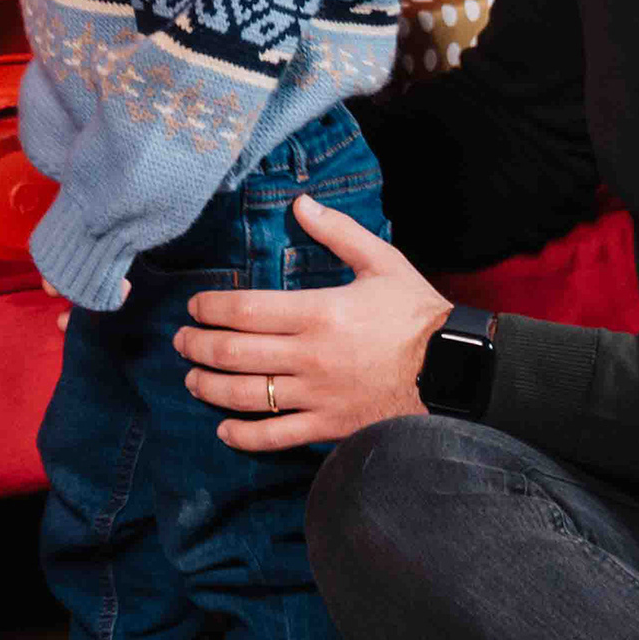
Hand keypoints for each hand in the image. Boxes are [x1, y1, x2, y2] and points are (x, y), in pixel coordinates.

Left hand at [173, 199, 451, 453]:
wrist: (456, 372)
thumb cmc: (419, 315)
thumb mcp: (382, 263)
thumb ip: (338, 232)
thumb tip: (300, 203)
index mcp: (320, 312)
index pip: (243, 310)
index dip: (209, 308)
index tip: (194, 307)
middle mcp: (310, 356)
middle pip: (233, 353)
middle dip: (197, 347)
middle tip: (181, 342)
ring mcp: (317, 395)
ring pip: (245, 396)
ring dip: (208, 388)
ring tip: (192, 380)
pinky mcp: (329, 426)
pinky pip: (275, 436)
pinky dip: (243, 435)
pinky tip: (224, 429)